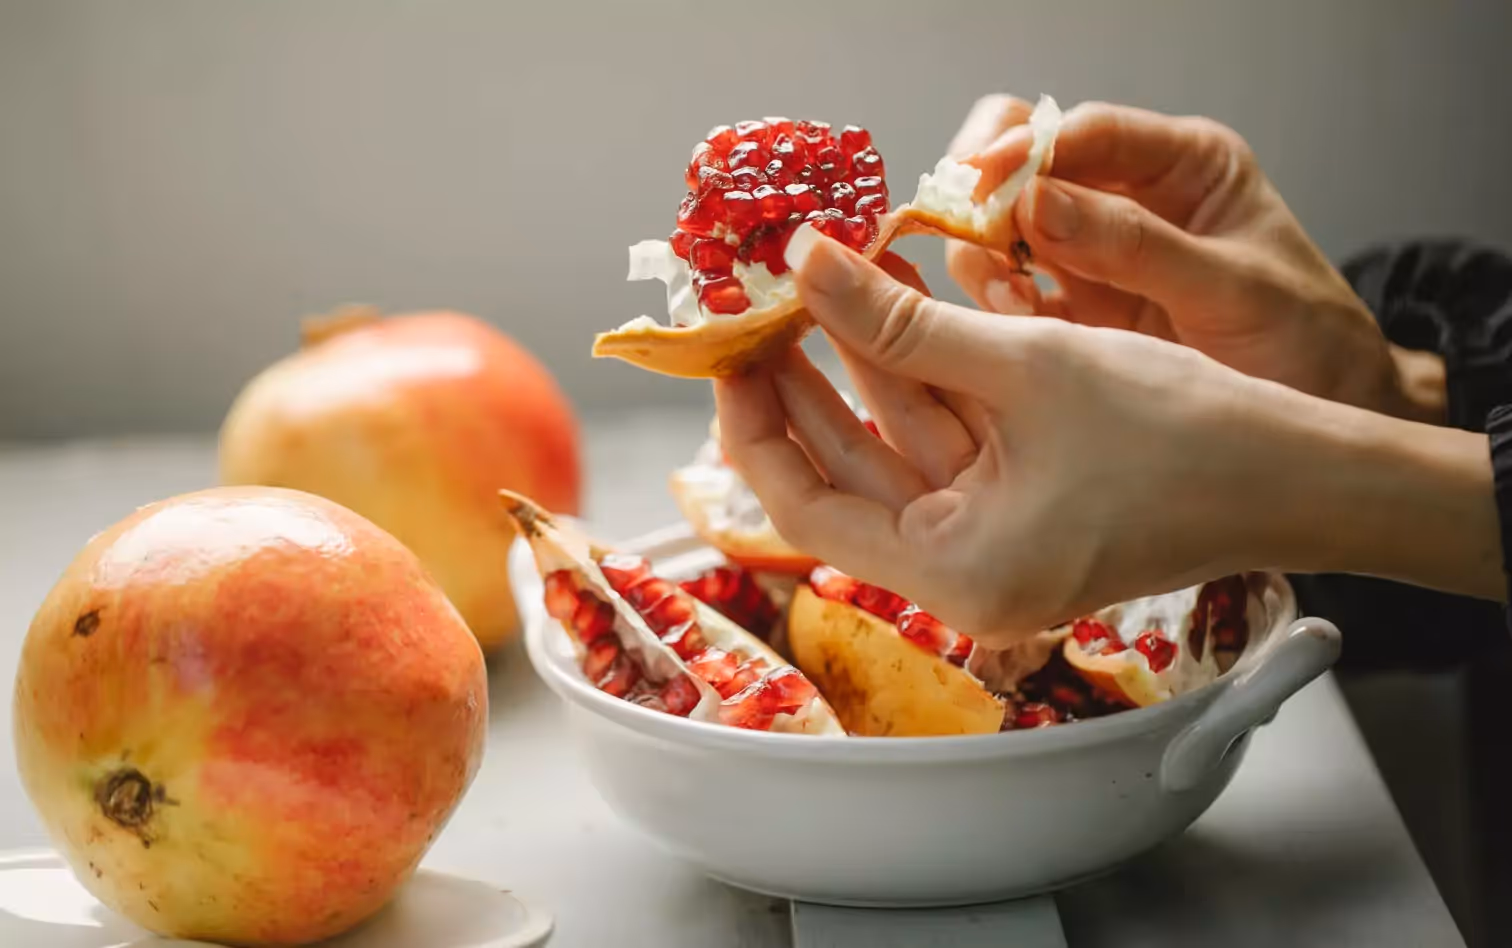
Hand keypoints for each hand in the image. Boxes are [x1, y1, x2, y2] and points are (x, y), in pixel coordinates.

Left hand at [714, 234, 1500, 644]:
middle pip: (845, 475)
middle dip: (804, 386)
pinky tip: (897, 311)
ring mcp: (995, 544)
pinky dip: (925, 383)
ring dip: (865, 370)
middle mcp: (964, 575)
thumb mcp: (1027, 367)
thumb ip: (902, 325)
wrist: (1307, 476)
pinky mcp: (1026, 511)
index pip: (804, 505)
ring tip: (824, 287)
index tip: (734, 350)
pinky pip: (951, 446)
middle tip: (765, 310)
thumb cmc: (1187, 440)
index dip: (758, 422)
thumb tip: (809, 267)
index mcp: (952, 573)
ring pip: (898, 452)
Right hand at [943, 97, 1446, 425]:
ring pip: (1001, 229)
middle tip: (976, 239)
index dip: (1022, 148)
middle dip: (986, 194)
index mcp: (1181, 166)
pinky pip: (1008, 294)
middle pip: (1023, 164)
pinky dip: (994, 308)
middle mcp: (1128, 200)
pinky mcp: (1074, 316)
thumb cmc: (1307, 342)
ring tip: (1008, 298)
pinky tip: (1015, 328)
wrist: (1326, 416)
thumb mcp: (1232, 288)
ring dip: (983, 256)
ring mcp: (1094, 258)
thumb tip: (1035, 202)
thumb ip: (1134, 245)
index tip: (979, 183)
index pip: (1082, 129)